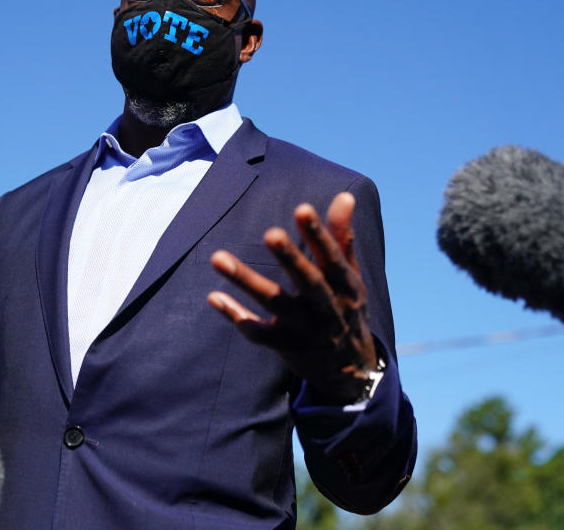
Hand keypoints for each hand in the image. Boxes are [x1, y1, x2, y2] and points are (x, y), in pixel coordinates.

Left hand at [207, 192, 378, 403]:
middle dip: (290, 258)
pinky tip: (213, 297)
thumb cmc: (346, 308)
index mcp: (347, 286)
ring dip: (246, 281)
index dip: (320, 235)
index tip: (302, 209)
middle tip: (270, 233)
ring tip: (217, 257)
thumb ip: (341, 237)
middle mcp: (328, 309)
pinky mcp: (286, 347)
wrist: (350, 368)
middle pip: (308, 282)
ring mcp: (306, 331)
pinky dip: (237, 315)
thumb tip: (345, 196)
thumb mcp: (349, 276)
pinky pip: (258, 333)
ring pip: (275, 305)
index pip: (333, 258)